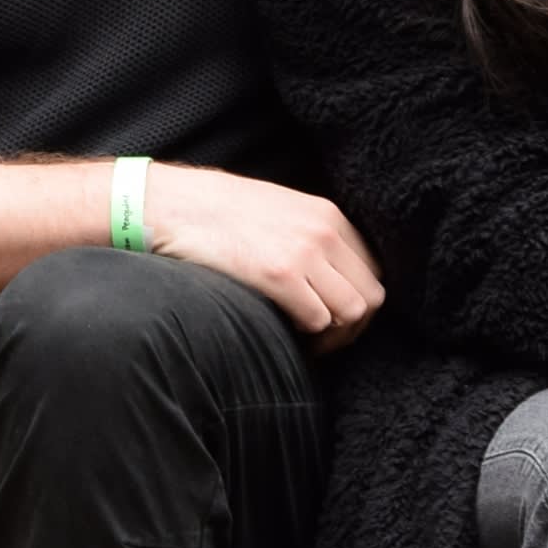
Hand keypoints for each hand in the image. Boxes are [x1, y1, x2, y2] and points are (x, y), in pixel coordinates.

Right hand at [143, 163, 385, 349]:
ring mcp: (305, 253)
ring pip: (353, 312)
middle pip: (371, 296)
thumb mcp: (279, 210)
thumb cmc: (218, 213)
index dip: (358, 300)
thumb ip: (311, 236)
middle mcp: (325, 232)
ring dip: (334, 336)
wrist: (175, 205)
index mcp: (328, 216)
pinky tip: (287, 334)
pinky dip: (308, 337)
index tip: (334, 316)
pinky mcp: (280, 275)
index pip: (372, 270)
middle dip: (353, 326)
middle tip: (324, 339)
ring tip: (307, 341)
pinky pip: (319, 320)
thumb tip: (328, 277)